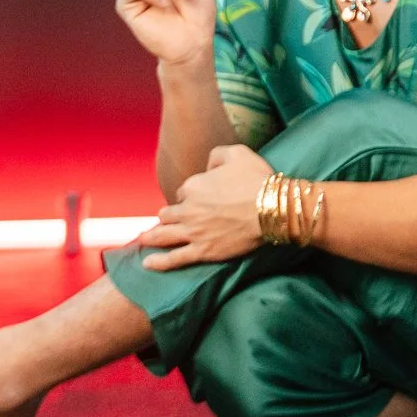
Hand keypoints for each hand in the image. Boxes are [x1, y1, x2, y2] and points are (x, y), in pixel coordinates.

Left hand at [135, 143, 274, 268]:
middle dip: (166, 216)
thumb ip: (217, 154)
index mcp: (194, 186)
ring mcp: (194, 232)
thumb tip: (208, 165)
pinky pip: (174, 259)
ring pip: (164, 235)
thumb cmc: (257, 180)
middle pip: (168, 214)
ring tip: (143, 240)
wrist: (272, 209)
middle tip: (166, 219)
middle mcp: (188, 210)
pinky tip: (148, 264)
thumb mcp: (238, 153)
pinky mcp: (203, 251)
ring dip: (151, 237)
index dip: (189, 195)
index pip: (183, 192)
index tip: (197, 199)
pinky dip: (159, 262)